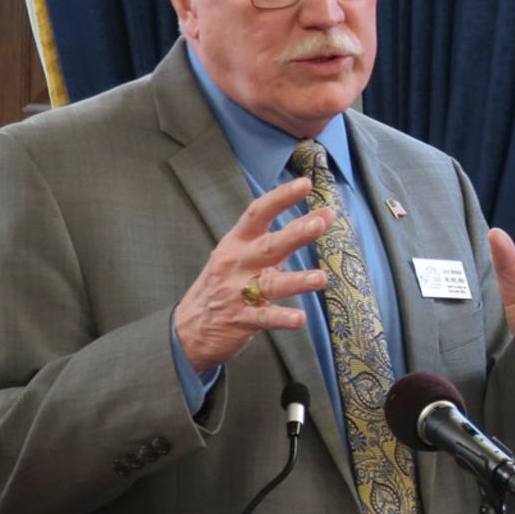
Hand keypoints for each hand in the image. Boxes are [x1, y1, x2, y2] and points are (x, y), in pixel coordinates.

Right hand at [175, 178, 334, 372]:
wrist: (188, 329)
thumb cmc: (226, 284)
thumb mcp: (245, 256)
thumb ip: (285, 239)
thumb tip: (326, 215)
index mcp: (237, 242)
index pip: (257, 213)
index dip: (281, 197)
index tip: (305, 184)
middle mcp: (236, 264)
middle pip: (267, 246)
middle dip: (294, 234)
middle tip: (318, 223)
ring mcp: (237, 292)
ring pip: (269, 284)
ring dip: (296, 281)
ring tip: (320, 278)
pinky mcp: (241, 320)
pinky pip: (264, 318)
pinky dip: (282, 318)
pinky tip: (299, 319)